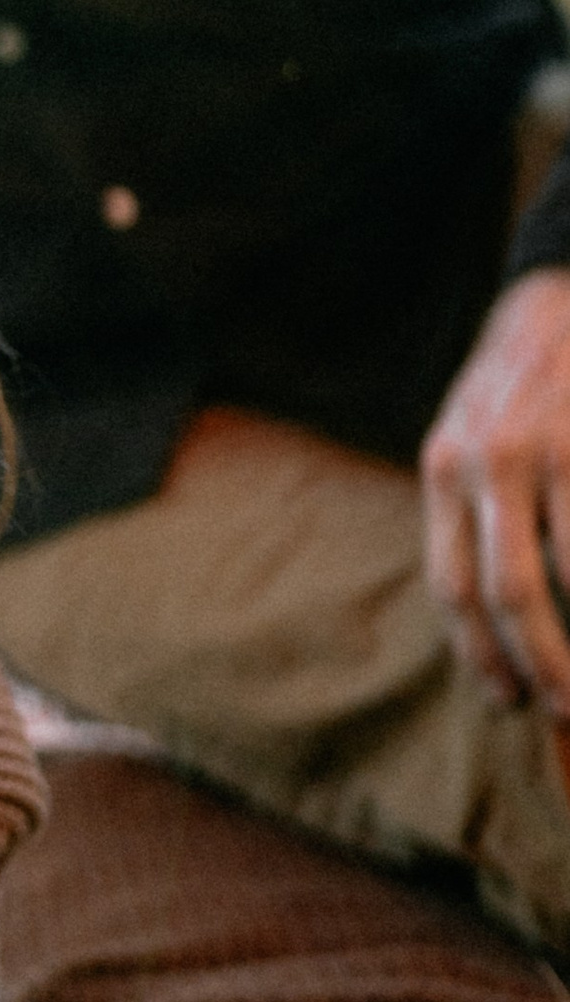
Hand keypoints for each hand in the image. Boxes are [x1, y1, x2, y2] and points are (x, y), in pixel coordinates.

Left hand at [422, 271, 569, 723]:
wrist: (560, 292)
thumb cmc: (519, 381)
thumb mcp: (470, 431)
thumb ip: (471, 507)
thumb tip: (488, 611)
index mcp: (444, 467)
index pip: (452, 584)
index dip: (479, 653)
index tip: (506, 700)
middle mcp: (487, 462)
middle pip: (506, 594)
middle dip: (539, 664)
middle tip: (565, 709)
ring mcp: (546, 452)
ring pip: (566, 574)